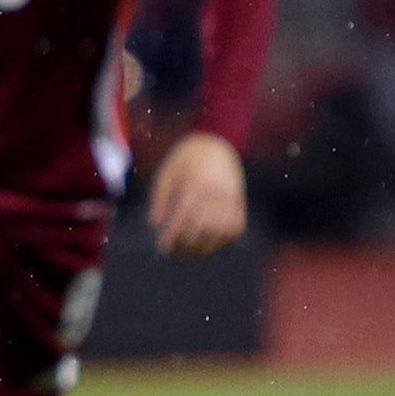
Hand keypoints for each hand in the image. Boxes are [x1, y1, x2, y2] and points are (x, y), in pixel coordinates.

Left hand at [146, 132, 247, 256]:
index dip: (173, 236)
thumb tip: (154, 225)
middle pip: (202, 228)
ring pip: (221, 232)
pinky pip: (236, 227)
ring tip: (190, 253)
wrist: (215, 142)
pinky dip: (225, 240)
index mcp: (194, 182)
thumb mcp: (166, 173)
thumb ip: (159, 198)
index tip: (164, 248)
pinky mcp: (239, 200)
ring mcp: (230, 197)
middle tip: (174, 253)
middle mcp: (215, 191)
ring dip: (206, 248)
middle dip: (187, 246)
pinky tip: (210, 244)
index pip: (183, 217)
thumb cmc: (185, 160)